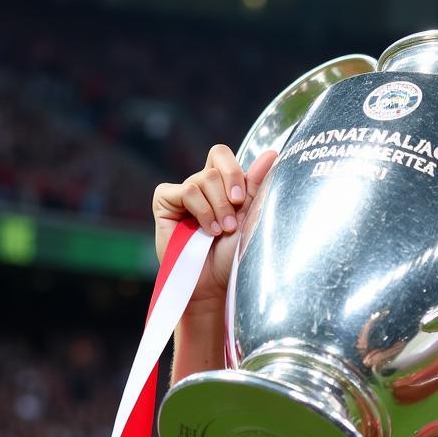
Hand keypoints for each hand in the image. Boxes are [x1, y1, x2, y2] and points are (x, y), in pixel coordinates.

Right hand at [151, 145, 277, 309]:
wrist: (215, 283)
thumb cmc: (235, 255)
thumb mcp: (251, 218)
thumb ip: (258, 186)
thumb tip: (271, 153)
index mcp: (222, 185)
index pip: (221, 155)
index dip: (233, 172)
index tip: (242, 200)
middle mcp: (201, 185)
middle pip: (215, 164)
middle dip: (229, 194)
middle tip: (233, 222)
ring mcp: (182, 193)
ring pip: (202, 179)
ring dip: (217, 208)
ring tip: (220, 232)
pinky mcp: (165, 202)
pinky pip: (185, 191)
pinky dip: (201, 210)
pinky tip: (206, 230)